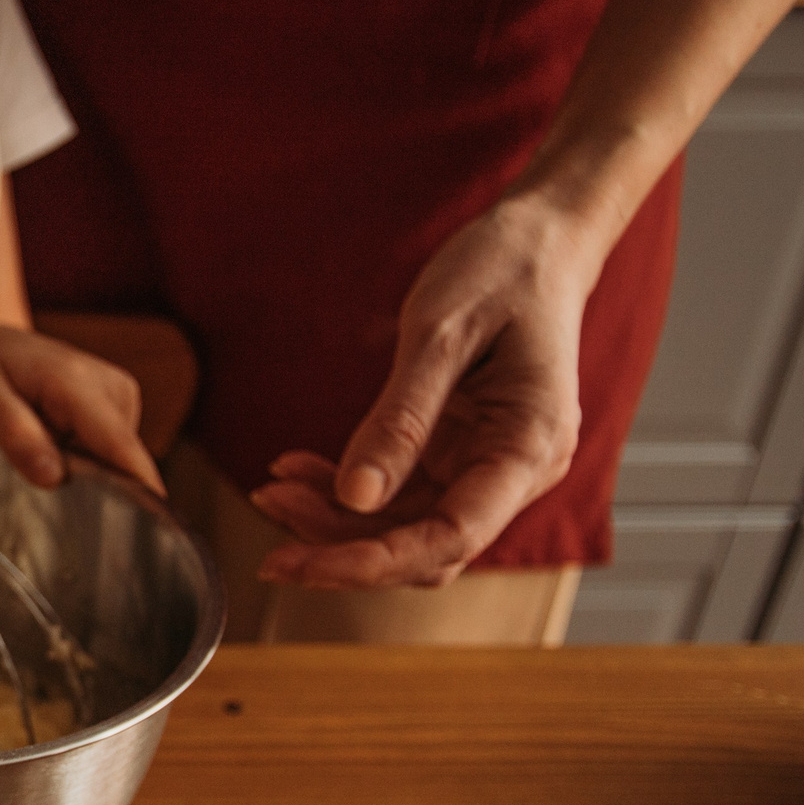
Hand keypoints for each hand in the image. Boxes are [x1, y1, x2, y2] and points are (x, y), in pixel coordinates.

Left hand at [0, 323, 162, 491]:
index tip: (156, 521)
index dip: (139, 485)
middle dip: (97, 489)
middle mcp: (112, 387)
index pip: (117, 444)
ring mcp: (121, 396)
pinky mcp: (121, 408)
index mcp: (77, 382)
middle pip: (121, 459)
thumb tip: (54, 478)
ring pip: (115, 459)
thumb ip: (15, 434)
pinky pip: (110, 452)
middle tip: (51, 502)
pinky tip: (58, 453)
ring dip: (87, 473)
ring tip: (42, 460)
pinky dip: (88, 463)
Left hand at [251, 195, 604, 587]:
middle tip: (267, 517)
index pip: (451, 538)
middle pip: (424, 546)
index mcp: (530, 447)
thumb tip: (354, 497)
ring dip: (336, 519)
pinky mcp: (459, 453)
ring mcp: (487, 466)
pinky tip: (296, 467)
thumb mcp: (439, 334)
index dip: (371, 562)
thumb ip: (400, 419)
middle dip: (342, 544)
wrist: (536, 242)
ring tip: (271, 487)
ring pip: (406, 526)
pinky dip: (345, 490)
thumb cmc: (501, 272)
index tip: (296, 560)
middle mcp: (516, 472)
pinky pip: (400, 493)